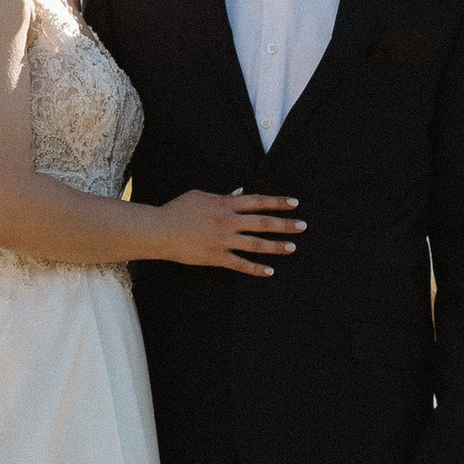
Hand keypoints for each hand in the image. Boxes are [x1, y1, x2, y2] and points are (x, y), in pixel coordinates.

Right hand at [156, 188, 304, 279]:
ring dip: (276, 246)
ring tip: (292, 247)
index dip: (278, 202)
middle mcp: (228, 221)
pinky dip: (256, 268)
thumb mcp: (201, 196)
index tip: (294, 203)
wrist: (160, 230)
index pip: (258, 201)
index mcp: (225, 204)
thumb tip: (240, 192)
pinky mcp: (216, 257)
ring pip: (256, 244)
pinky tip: (270, 271)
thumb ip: (223, 196)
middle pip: (263, 222)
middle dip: (285, 224)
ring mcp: (223, 240)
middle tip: (303, 226)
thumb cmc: (178, 210)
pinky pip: (240, 264)